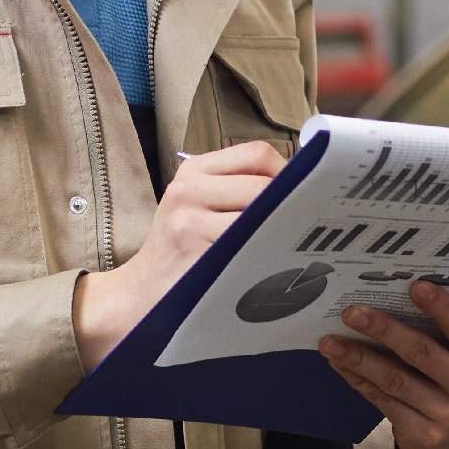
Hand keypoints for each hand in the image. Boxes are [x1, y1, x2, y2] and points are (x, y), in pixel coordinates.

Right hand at [75, 142, 284, 366]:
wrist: (140, 295)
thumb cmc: (179, 252)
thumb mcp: (196, 207)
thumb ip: (237, 189)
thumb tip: (300, 186)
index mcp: (193, 171)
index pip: (256, 154)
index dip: (288, 172)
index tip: (303, 194)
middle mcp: (188, 189)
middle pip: (263, 184)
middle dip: (291, 205)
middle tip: (308, 226)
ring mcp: (189, 221)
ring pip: (259, 214)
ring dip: (282, 231)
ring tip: (293, 246)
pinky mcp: (195, 252)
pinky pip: (247, 245)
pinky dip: (267, 253)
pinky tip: (273, 264)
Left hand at [319, 280, 448, 448]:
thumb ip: (447, 333)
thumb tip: (394, 295)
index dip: (441, 307)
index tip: (414, 286)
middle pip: (423, 353)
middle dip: (384, 330)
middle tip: (352, 313)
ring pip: (396, 380)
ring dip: (359, 358)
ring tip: (331, 342)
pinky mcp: (424, 435)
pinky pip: (383, 401)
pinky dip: (359, 380)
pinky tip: (340, 364)